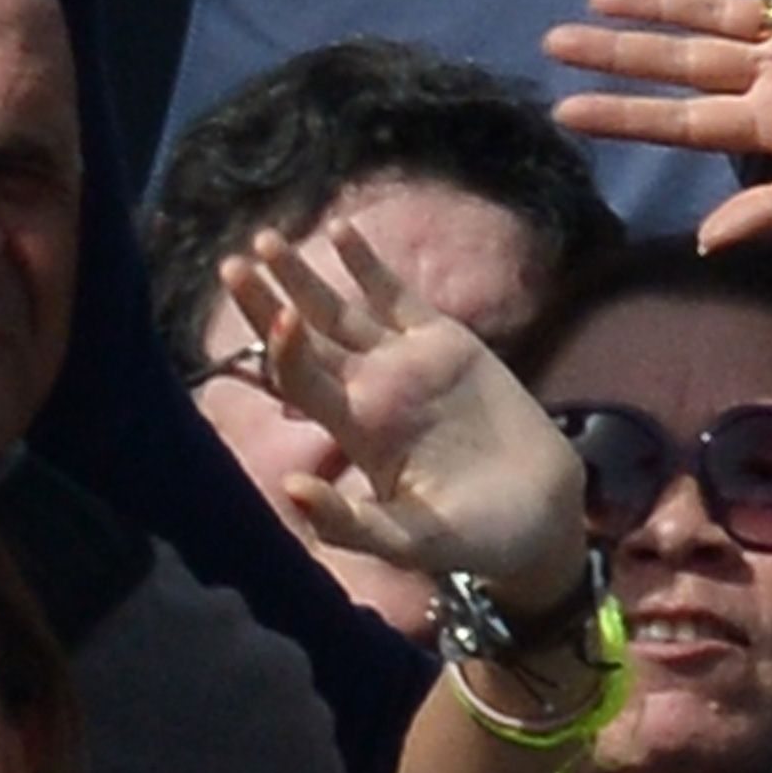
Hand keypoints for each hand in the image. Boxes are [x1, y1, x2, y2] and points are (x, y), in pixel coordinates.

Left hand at [216, 224, 585, 604]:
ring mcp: (404, 363)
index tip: (278, 319)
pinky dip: (369, 266)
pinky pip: (397, 297)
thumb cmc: (473, 539)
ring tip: (268, 238)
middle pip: (307, 338)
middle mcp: (370, 391)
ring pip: (342, 311)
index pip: (305, 381)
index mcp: (357, 431)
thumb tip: (291, 491)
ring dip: (304, 277)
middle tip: (232, 265)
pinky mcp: (445, 343)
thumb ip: (353, 524)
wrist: (539, 518)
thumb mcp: (412, 542)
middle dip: (268, 302)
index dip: (287, 351)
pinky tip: (342, 230)